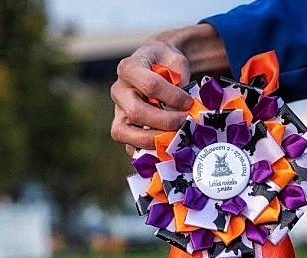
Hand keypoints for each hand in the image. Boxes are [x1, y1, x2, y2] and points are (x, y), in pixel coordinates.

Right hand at [110, 24, 229, 150]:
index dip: (172, 97)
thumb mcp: (175, 58)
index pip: (150, 86)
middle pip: (136, 113)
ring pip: (124, 133)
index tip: (189, 103)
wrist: (152, 67)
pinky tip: (167, 147)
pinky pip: (129, 147)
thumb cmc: (164, 62)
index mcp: (129, 68)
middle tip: (185, 123)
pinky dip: (148, 152)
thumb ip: (181, 75)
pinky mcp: (122, 129)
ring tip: (176, 138)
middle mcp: (118, 91)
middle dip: (164, 122)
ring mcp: (117, 112)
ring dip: (153, 140)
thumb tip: (184, 102)